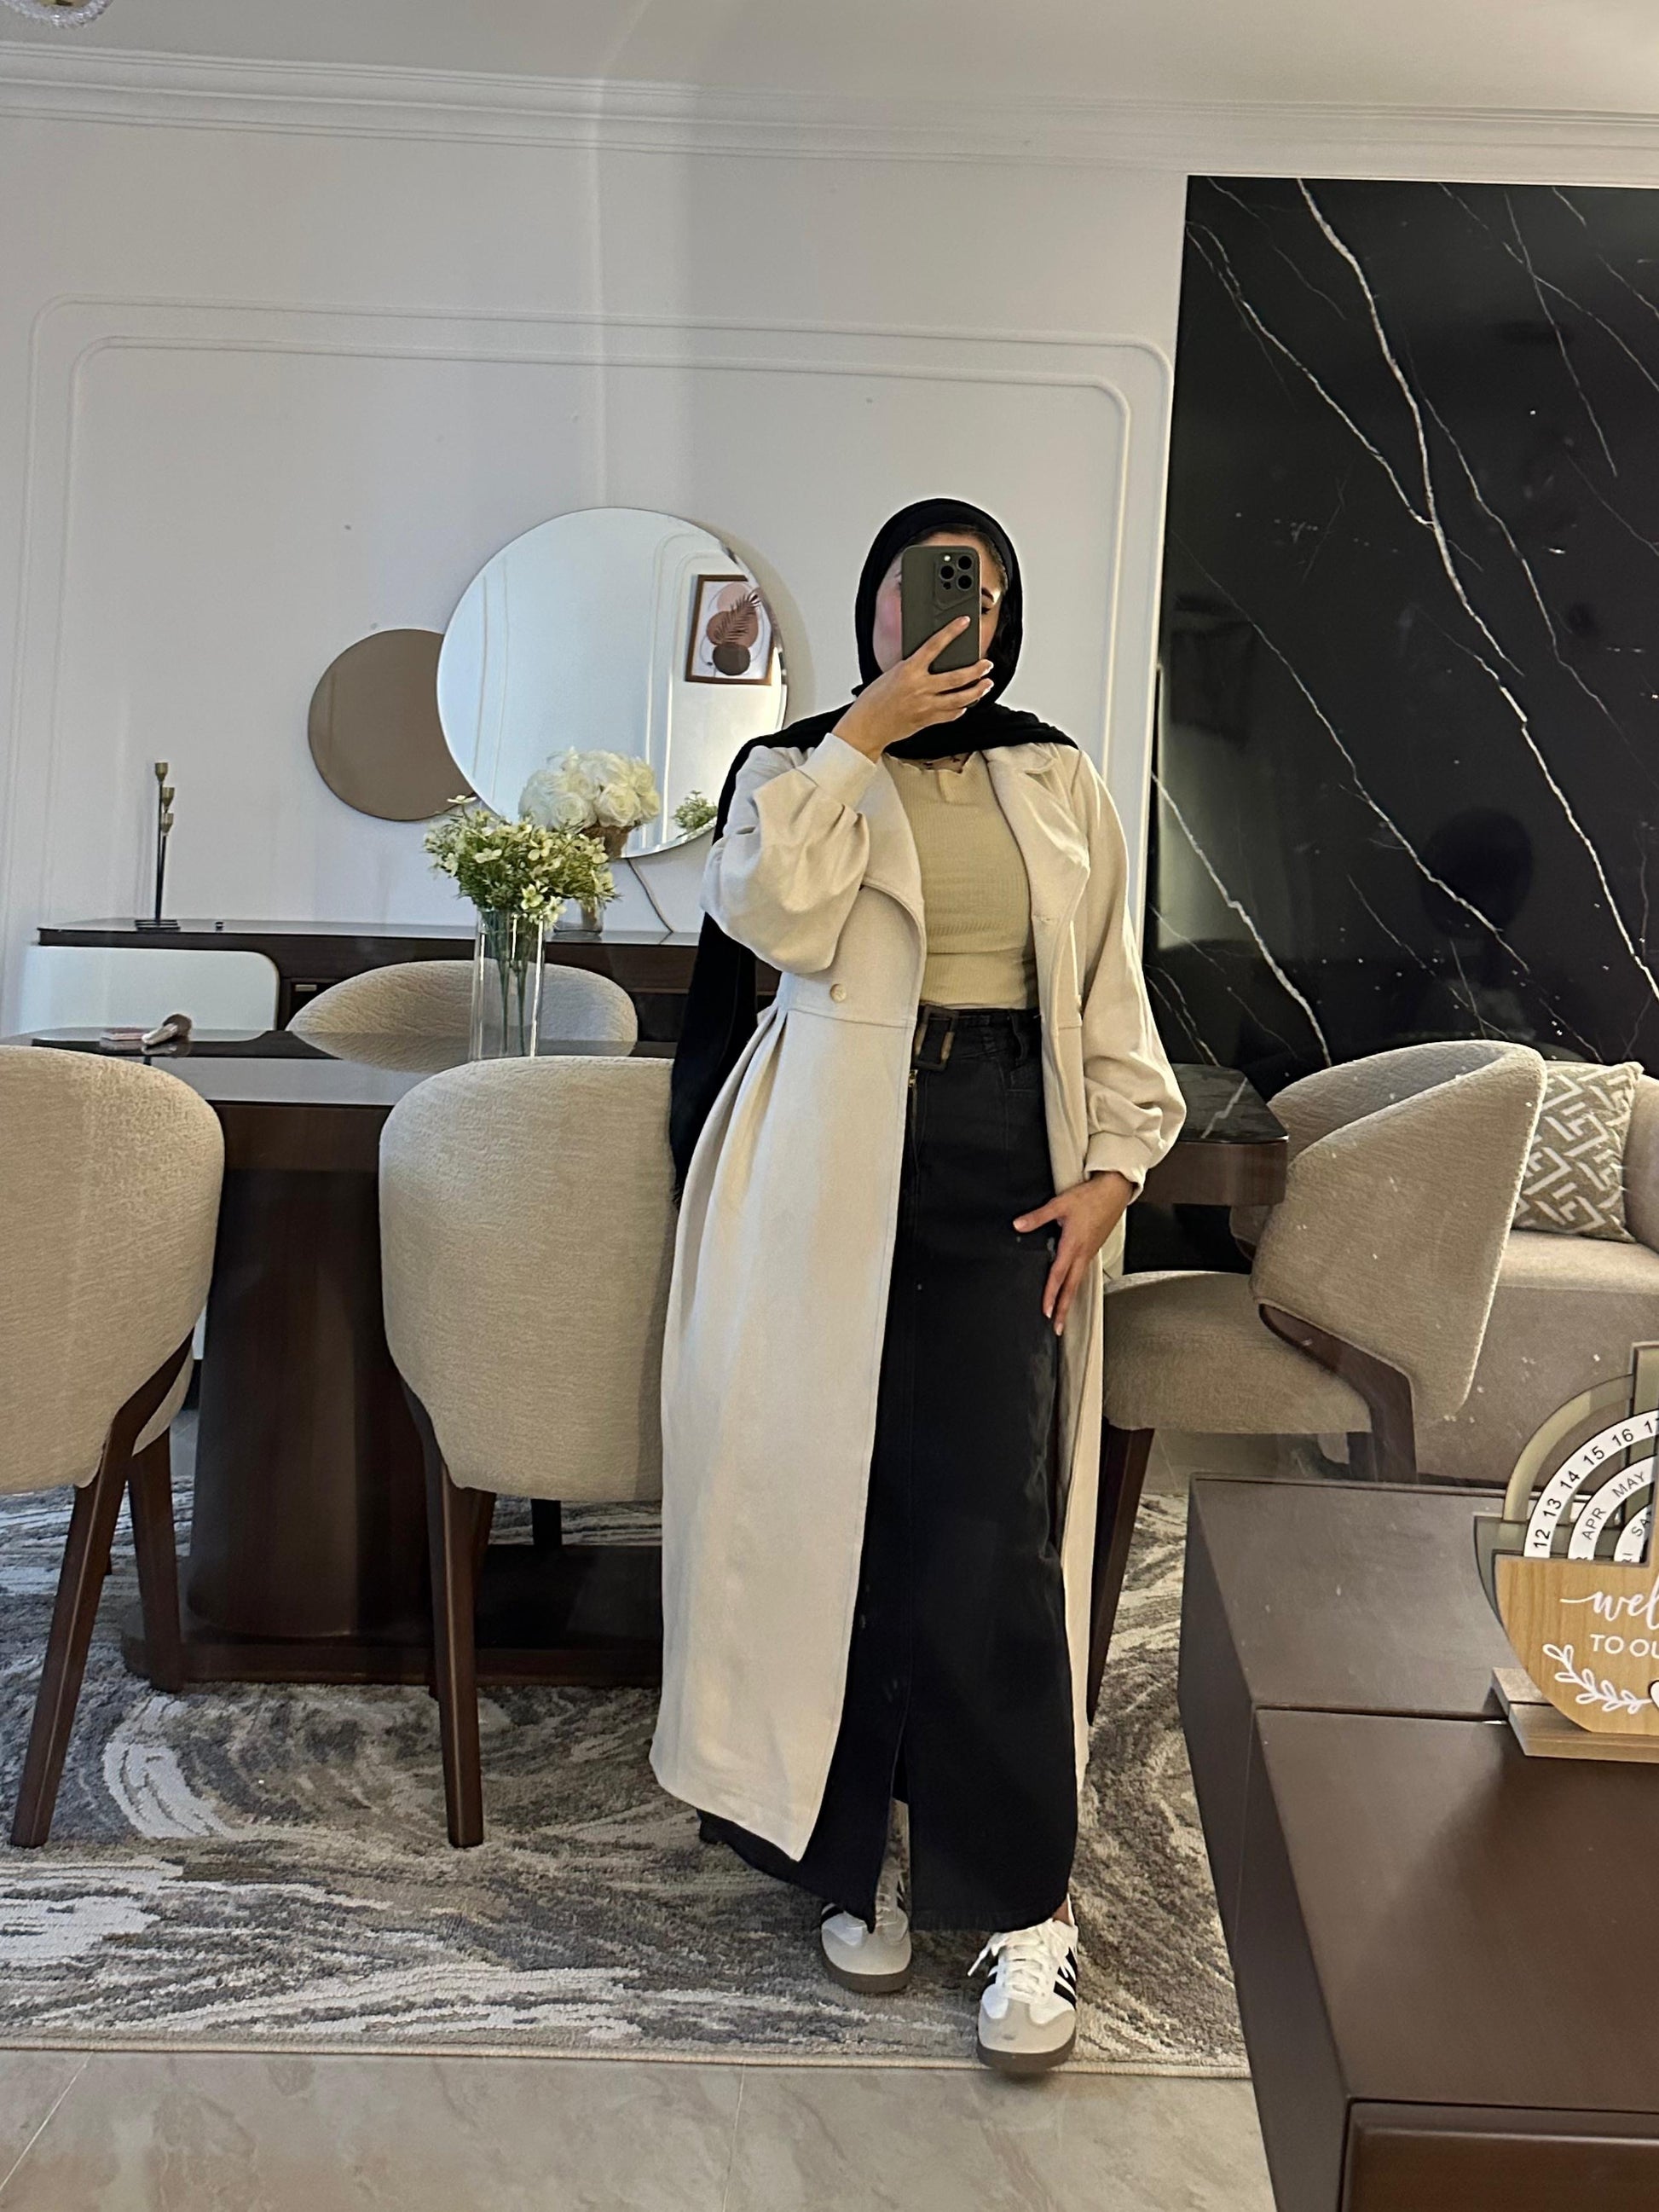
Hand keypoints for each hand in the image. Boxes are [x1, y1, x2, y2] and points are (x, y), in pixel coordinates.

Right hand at [832, 619, 993, 758]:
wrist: (867, 726)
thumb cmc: (873, 701)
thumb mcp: (891, 675)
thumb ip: (912, 669)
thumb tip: (928, 662)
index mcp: (909, 671)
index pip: (935, 645)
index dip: (951, 631)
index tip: (964, 622)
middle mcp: (920, 688)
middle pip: (957, 677)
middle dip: (976, 669)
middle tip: (987, 664)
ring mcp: (926, 706)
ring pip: (961, 698)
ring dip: (977, 690)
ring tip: (986, 684)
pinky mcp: (928, 720)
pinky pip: (952, 714)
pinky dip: (961, 708)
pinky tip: (966, 704)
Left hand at [1014, 1171, 1134, 1336]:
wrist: (1114, 1191)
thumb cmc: (1090, 1197)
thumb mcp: (1059, 1204)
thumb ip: (1038, 1217)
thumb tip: (1018, 1225)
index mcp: (1074, 1245)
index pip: (1059, 1275)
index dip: (1051, 1294)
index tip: (1045, 1311)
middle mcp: (1083, 1253)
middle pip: (1072, 1287)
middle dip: (1063, 1309)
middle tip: (1057, 1327)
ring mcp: (1090, 1252)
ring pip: (1078, 1281)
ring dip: (1069, 1299)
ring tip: (1062, 1314)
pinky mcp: (1094, 1248)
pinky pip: (1083, 1272)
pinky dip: (1075, 1285)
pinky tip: (1070, 1288)